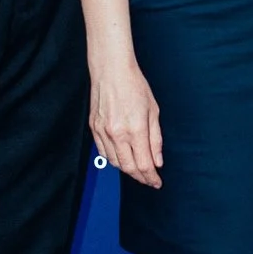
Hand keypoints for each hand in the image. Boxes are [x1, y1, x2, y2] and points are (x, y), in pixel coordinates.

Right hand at [90, 60, 163, 187]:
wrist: (111, 71)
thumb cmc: (134, 86)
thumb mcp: (153, 111)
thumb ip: (156, 139)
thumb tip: (157, 161)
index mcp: (135, 129)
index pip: (144, 164)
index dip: (151, 177)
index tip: (157, 182)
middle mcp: (117, 134)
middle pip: (129, 168)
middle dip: (140, 177)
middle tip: (149, 180)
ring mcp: (103, 132)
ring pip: (114, 162)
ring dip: (127, 170)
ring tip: (138, 169)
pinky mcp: (94, 129)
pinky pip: (103, 152)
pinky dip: (114, 160)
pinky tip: (122, 158)